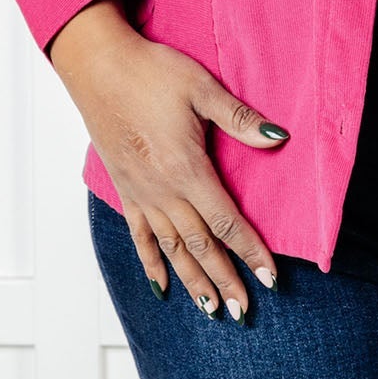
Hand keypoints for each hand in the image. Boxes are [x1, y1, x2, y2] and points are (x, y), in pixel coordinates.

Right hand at [49, 0, 287, 320]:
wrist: (99, 66)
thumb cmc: (151, 72)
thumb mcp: (202, 88)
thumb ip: (240, 119)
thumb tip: (279, 136)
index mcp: (187, 168)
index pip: (226, 221)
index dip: (250, 251)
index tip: (271, 278)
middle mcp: (163, 190)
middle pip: (201, 245)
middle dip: (226, 279)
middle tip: (246, 311)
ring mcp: (141, 193)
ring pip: (172, 249)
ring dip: (193, 281)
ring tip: (212, 309)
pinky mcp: (125, 189)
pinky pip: (139, 236)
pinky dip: (152, 263)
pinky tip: (162, 286)